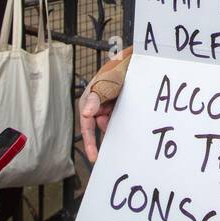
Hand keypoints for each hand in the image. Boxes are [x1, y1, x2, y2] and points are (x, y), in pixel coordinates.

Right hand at [78, 48, 131, 162]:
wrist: (132, 62)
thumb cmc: (114, 71)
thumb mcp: (103, 84)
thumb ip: (94, 98)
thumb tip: (86, 114)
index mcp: (88, 103)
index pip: (87, 127)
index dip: (90, 143)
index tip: (95, 158)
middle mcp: (98, 108)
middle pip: (102, 128)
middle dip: (110, 133)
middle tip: (120, 142)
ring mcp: (110, 109)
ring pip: (113, 125)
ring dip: (120, 125)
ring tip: (128, 116)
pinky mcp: (121, 108)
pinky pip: (123, 120)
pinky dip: (127, 121)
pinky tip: (134, 120)